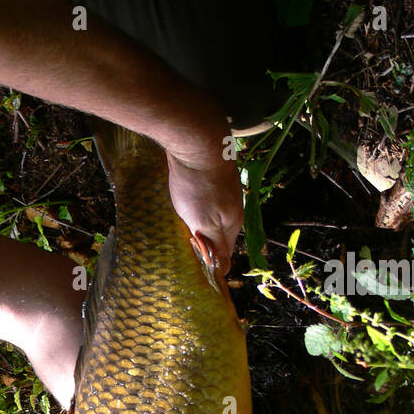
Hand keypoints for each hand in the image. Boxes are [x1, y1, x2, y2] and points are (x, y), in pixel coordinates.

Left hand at [166, 148, 242, 280]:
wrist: (198, 141)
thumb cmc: (200, 187)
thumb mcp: (205, 223)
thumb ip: (214, 246)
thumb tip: (223, 270)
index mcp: (233, 223)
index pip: (225, 252)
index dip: (212, 263)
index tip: (196, 272)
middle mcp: (233, 207)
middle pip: (218, 233)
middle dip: (204, 244)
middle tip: (184, 251)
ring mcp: (224, 190)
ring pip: (211, 215)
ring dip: (198, 224)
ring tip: (180, 231)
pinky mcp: (212, 177)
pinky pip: (204, 200)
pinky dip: (194, 207)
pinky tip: (182, 206)